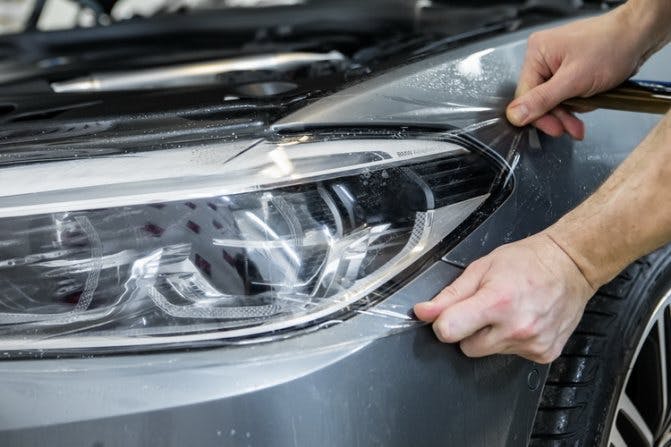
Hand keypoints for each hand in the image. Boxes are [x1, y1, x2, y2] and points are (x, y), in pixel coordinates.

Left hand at [414, 233, 594, 363]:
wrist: (571, 266)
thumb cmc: (527, 261)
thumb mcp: (481, 268)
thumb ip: (450, 295)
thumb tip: (423, 312)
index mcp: (497, 303)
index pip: (449, 331)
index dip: (443, 323)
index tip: (449, 314)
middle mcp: (516, 328)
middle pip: (467, 347)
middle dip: (468, 330)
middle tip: (486, 307)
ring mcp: (532, 344)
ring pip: (488, 353)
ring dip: (491, 336)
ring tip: (508, 310)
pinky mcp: (544, 355)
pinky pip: (511, 356)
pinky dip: (511, 341)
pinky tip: (523, 320)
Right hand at [507, 4, 657, 139]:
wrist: (639, 35)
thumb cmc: (611, 47)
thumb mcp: (574, 79)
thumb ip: (542, 100)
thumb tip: (514, 115)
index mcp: (537, 54)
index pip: (526, 95)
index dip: (539, 115)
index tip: (555, 129)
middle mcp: (543, 57)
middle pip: (539, 99)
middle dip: (558, 115)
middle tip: (571, 129)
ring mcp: (557, 64)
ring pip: (554, 100)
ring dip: (569, 112)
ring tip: (580, 123)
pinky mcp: (570, 69)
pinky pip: (565, 94)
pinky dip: (576, 103)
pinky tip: (587, 105)